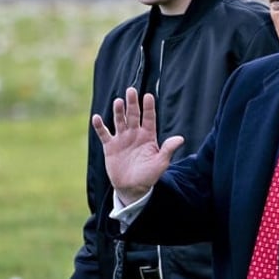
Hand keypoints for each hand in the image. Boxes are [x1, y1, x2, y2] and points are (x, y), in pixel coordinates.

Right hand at [91, 88, 184, 204]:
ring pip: (120, 121)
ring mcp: (122, 139)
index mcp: (148, 136)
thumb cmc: (149, 175)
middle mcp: (135, 134)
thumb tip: (181, 139)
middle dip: (132, 103)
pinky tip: (97, 118)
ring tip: (118, 101)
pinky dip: (100, 126)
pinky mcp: (110, 146)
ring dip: (118, 112)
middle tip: (131, 90)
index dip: (149, 107)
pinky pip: (104, 134)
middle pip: (133, 115)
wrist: (132, 188)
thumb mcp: (161, 163)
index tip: (148, 96)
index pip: (149, 118)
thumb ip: (168, 150)